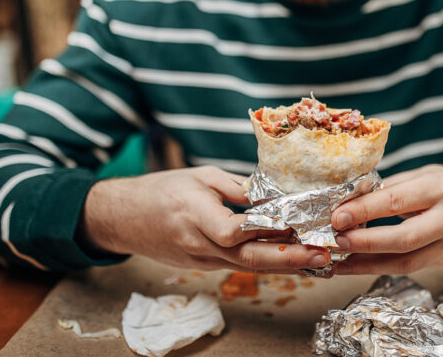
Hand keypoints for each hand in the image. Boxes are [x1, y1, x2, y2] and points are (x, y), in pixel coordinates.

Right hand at [78, 166, 329, 272]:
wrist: (123, 218)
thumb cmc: (161, 190)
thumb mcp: (200, 176)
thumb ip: (237, 188)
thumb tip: (274, 195)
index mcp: (194, 215)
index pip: (230, 231)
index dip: (261, 228)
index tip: (289, 222)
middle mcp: (198, 244)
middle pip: (247, 258)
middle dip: (287, 258)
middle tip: (320, 253)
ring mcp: (201, 260)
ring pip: (247, 265)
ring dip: (283, 264)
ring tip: (317, 258)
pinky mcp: (204, 265)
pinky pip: (239, 265)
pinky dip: (266, 262)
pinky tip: (290, 258)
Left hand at [330, 165, 442, 274]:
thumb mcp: (420, 175)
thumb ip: (388, 189)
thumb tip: (348, 204)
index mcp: (440, 187)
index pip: (397, 201)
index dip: (365, 211)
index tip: (338, 216)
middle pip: (404, 238)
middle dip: (365, 242)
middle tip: (338, 240)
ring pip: (406, 261)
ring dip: (368, 263)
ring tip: (342, 261)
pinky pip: (409, 267)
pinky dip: (380, 268)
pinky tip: (358, 265)